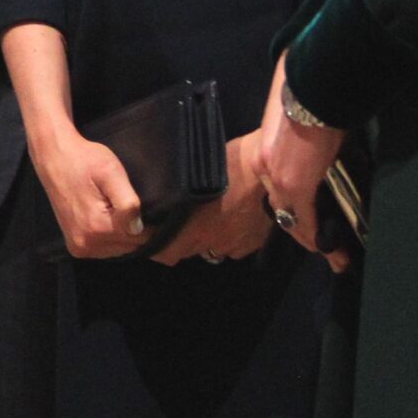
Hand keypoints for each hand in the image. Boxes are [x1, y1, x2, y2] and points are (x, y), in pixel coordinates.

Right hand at [28, 124, 146, 258]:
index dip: (146, 221)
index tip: (138, 204)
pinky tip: (105, 218)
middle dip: (132, 228)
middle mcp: (86, 243)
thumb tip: (139, 228)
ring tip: (113, 208)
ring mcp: (79, 247)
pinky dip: (109, 237)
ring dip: (121, 234)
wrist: (54, 157)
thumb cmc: (85, 160)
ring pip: (118, 250)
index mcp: (97, 227)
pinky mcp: (74, 247)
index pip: (141, 238)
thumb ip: (127, 202)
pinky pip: (105, 250)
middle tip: (122, 202)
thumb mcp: (111, 172)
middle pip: (130, 246)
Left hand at [151, 133, 274, 264]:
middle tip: (179, 223)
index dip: (155, 248)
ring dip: (207, 240)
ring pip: (213, 250)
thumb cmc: (230, 164)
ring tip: (208, 222)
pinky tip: (232, 223)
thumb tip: (168, 201)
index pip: (166, 253)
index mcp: (194, 228)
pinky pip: (235, 248)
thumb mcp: (197, 176)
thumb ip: (181, 197)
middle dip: (181, 241)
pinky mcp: (254, 243)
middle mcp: (212, 243)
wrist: (269, 170)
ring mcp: (235, 245)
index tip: (148, 238)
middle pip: (188, 251)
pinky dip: (230, 239)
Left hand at [254, 56, 348, 271]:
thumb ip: (306, 140)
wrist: (313, 83)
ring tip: (335, 256)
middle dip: (303, 232)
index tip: (309, 225)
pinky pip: (305, 219)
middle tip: (325, 250)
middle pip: (281, 208)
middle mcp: (264, 164)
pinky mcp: (293, 183)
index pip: (276, 188)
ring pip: (292, 217)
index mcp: (267, 149)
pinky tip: (332, 252)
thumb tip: (325, 147)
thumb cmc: (311, 92)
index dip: (293, 209)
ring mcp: (276, 176)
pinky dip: (318, 237)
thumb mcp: (301, 118)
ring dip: (314, 238)